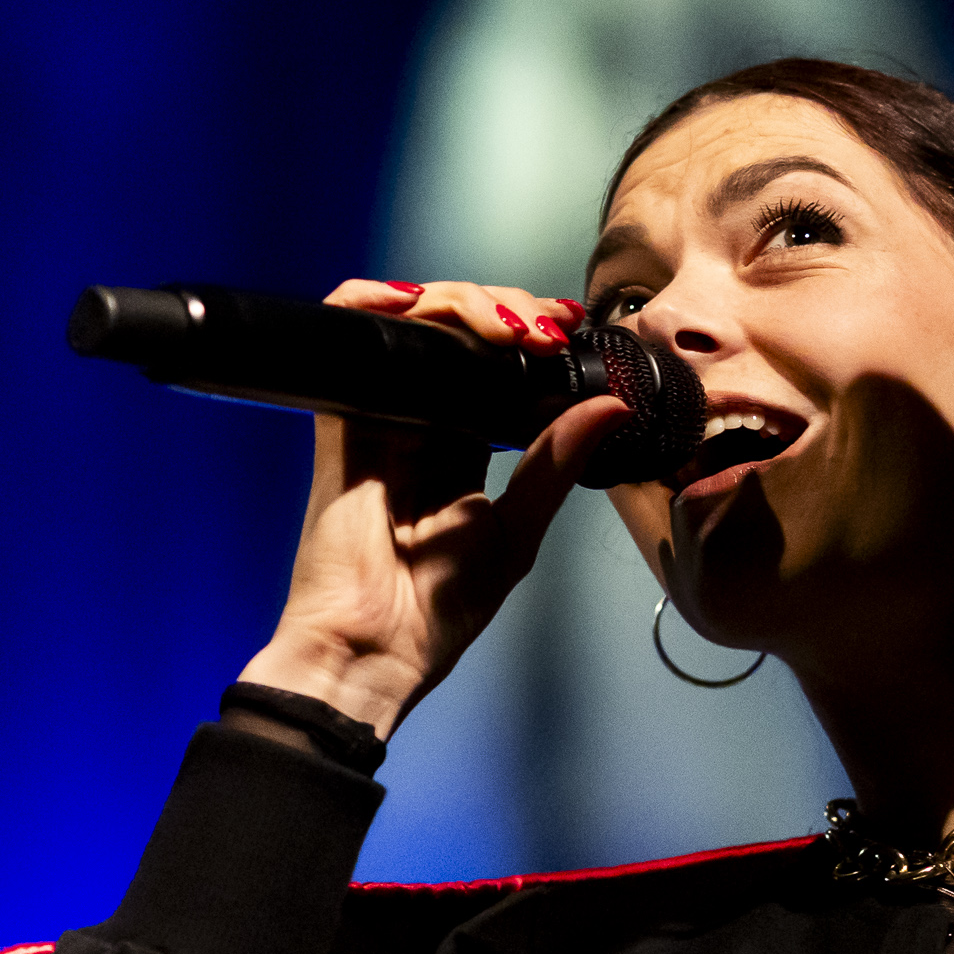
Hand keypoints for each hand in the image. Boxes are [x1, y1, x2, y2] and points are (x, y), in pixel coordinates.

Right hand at [237, 280, 624, 739]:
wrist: (373, 651)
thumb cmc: (438, 610)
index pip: (495, 365)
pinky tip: (415, 302)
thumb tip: (611, 405)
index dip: (528, 334)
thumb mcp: (516, 530)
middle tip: (548, 327)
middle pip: (458, 333)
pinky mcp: (342, 420)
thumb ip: (557, 462)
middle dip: (506, 309)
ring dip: (462, 303)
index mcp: (460, 448)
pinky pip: (346, 341)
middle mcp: (419, 423)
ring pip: (414, 323)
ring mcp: (379, 417)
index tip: (572, 329)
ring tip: (508, 327)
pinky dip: (371, 304)